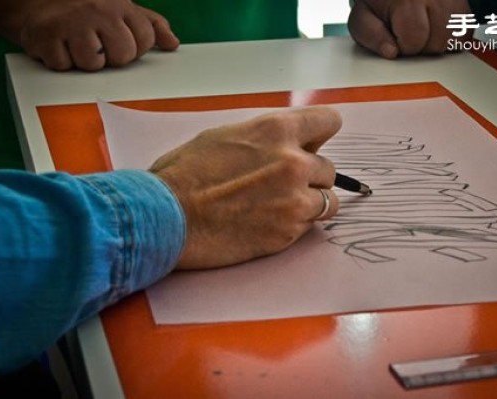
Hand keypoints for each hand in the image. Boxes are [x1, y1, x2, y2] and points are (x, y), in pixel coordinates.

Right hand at [18, 0, 178, 70]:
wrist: (37, 2)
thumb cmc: (86, 12)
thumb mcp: (121, 12)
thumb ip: (150, 26)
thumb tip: (173, 43)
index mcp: (120, 5)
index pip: (145, 40)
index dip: (133, 48)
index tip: (117, 41)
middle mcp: (99, 10)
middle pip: (123, 56)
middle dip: (110, 57)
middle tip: (95, 44)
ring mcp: (73, 22)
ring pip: (94, 65)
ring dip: (83, 61)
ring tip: (75, 44)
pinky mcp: (49, 35)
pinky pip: (65, 66)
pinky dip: (60, 61)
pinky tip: (59, 46)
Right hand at [151, 107, 341, 269]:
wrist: (168, 217)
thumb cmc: (186, 174)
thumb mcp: (225, 137)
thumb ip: (265, 139)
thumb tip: (286, 143)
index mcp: (277, 131)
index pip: (329, 121)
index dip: (321, 133)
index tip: (315, 143)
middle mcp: (294, 163)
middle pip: (329, 168)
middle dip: (311, 176)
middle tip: (284, 184)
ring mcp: (294, 201)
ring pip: (328, 201)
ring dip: (310, 203)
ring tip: (281, 206)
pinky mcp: (288, 233)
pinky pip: (308, 227)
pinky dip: (294, 225)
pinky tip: (266, 223)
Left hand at [348, 0, 471, 57]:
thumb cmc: (381, 3)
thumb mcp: (364, 16)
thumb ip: (370, 34)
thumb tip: (390, 52)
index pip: (414, 40)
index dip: (403, 47)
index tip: (397, 38)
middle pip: (435, 44)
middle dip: (421, 47)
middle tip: (409, 34)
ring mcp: (451, 0)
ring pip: (452, 40)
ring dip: (437, 44)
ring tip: (423, 31)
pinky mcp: (465, 6)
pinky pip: (465, 34)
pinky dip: (452, 38)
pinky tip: (436, 29)